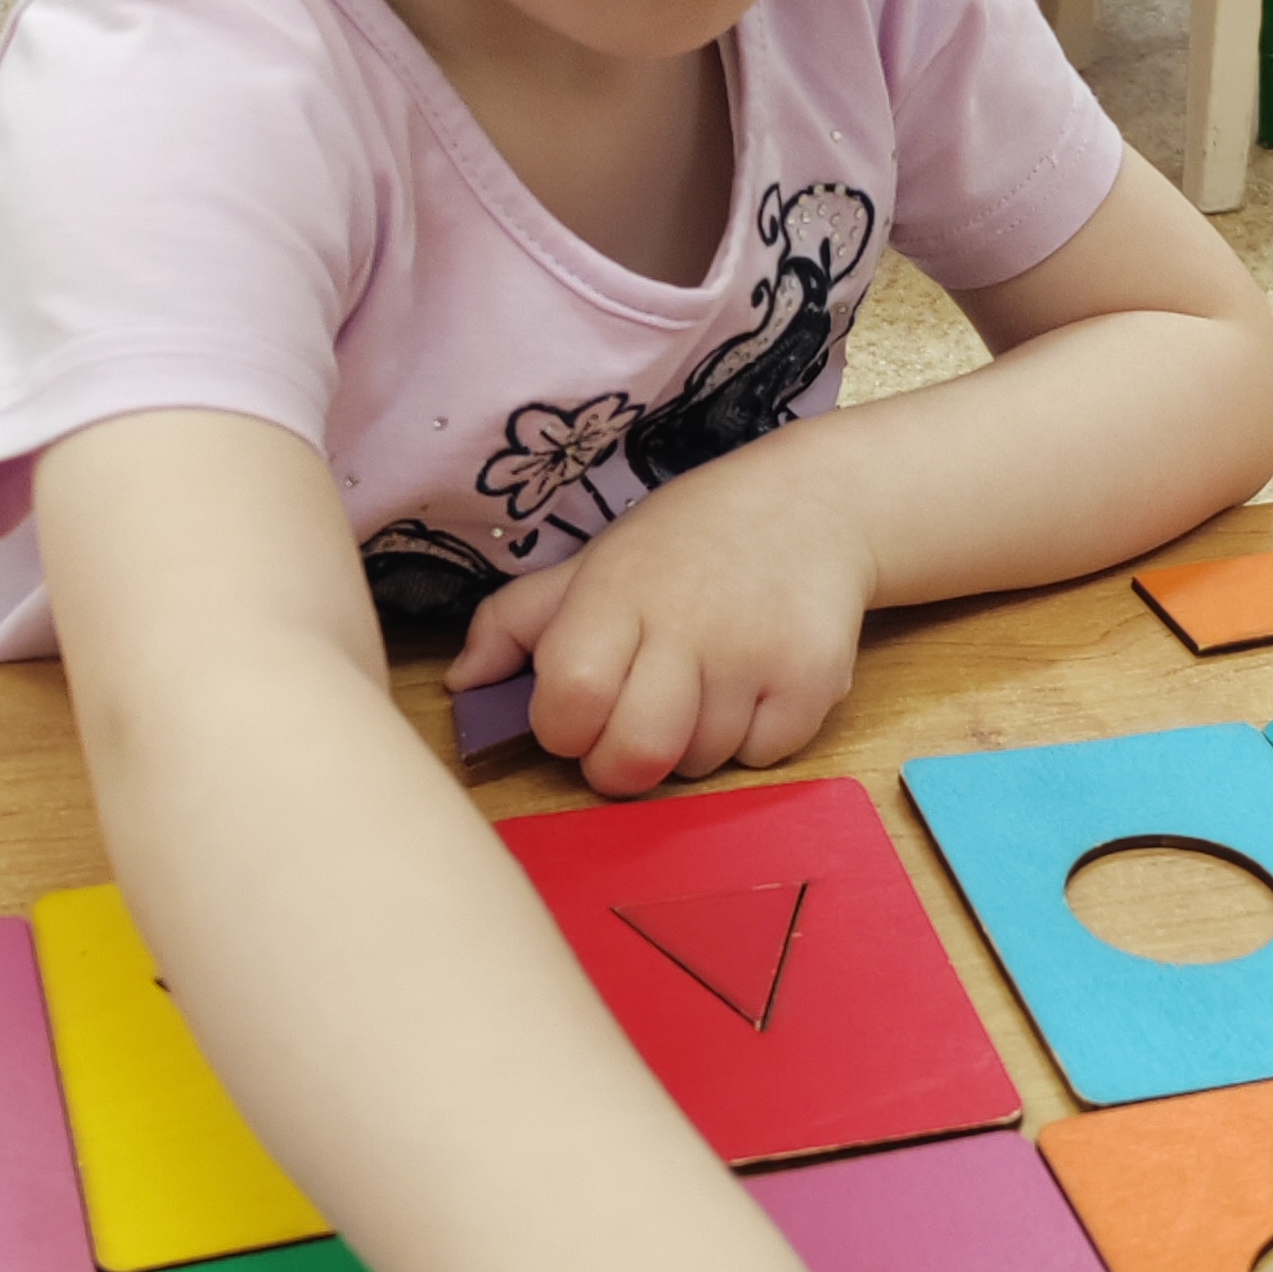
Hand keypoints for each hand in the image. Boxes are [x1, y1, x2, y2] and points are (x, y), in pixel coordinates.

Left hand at [443, 443, 875, 795]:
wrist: (815, 506)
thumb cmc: (685, 541)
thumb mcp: (594, 561)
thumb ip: (517, 622)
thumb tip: (457, 685)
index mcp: (619, 591)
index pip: (569, 700)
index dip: (562, 726)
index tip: (576, 709)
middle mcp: (689, 623)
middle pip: (633, 757)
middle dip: (617, 763)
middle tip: (629, 727)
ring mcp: (757, 656)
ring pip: (696, 765)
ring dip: (686, 746)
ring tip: (701, 686)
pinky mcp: (814, 684)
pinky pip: (759, 759)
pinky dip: (749, 741)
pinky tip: (752, 685)